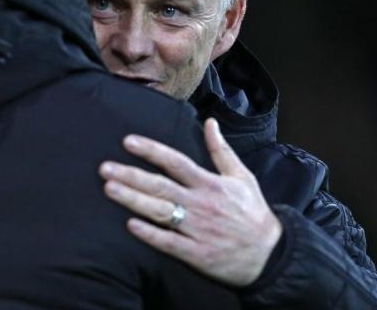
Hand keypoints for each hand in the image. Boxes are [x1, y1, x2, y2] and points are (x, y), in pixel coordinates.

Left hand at [99, 118, 281, 286]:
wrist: (271, 255)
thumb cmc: (253, 213)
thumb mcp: (242, 177)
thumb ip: (222, 150)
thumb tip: (210, 122)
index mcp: (210, 184)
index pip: (175, 162)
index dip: (151, 151)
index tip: (128, 142)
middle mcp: (201, 204)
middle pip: (161, 186)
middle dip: (131, 175)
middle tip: (105, 168)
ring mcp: (197, 229)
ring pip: (160, 212)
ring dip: (133, 200)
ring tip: (109, 189)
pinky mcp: (196, 254)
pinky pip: (169, 242)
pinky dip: (151, 234)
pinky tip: (130, 225)